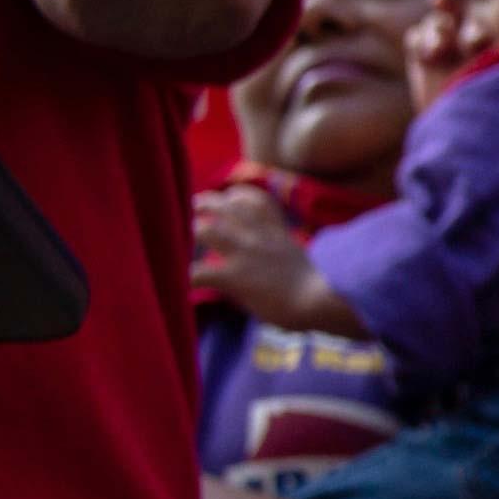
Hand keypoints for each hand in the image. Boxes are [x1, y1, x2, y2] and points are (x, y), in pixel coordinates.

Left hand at [190, 187, 360, 332]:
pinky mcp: (234, 277)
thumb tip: (286, 266)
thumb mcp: (307, 261)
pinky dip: (184, 277)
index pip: (257, 200)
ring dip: (187, 233)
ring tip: (174, 240)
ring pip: (205, 230)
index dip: (238, 196)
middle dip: (204, 204)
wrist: (323, 302)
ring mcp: (245, 254)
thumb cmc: (324, 290)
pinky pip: (198, 273)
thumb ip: (288, 256)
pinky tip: (178, 284)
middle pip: (224, 207)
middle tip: (191, 210)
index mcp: (279, 233)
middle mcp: (260, 237)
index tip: (227, 197)